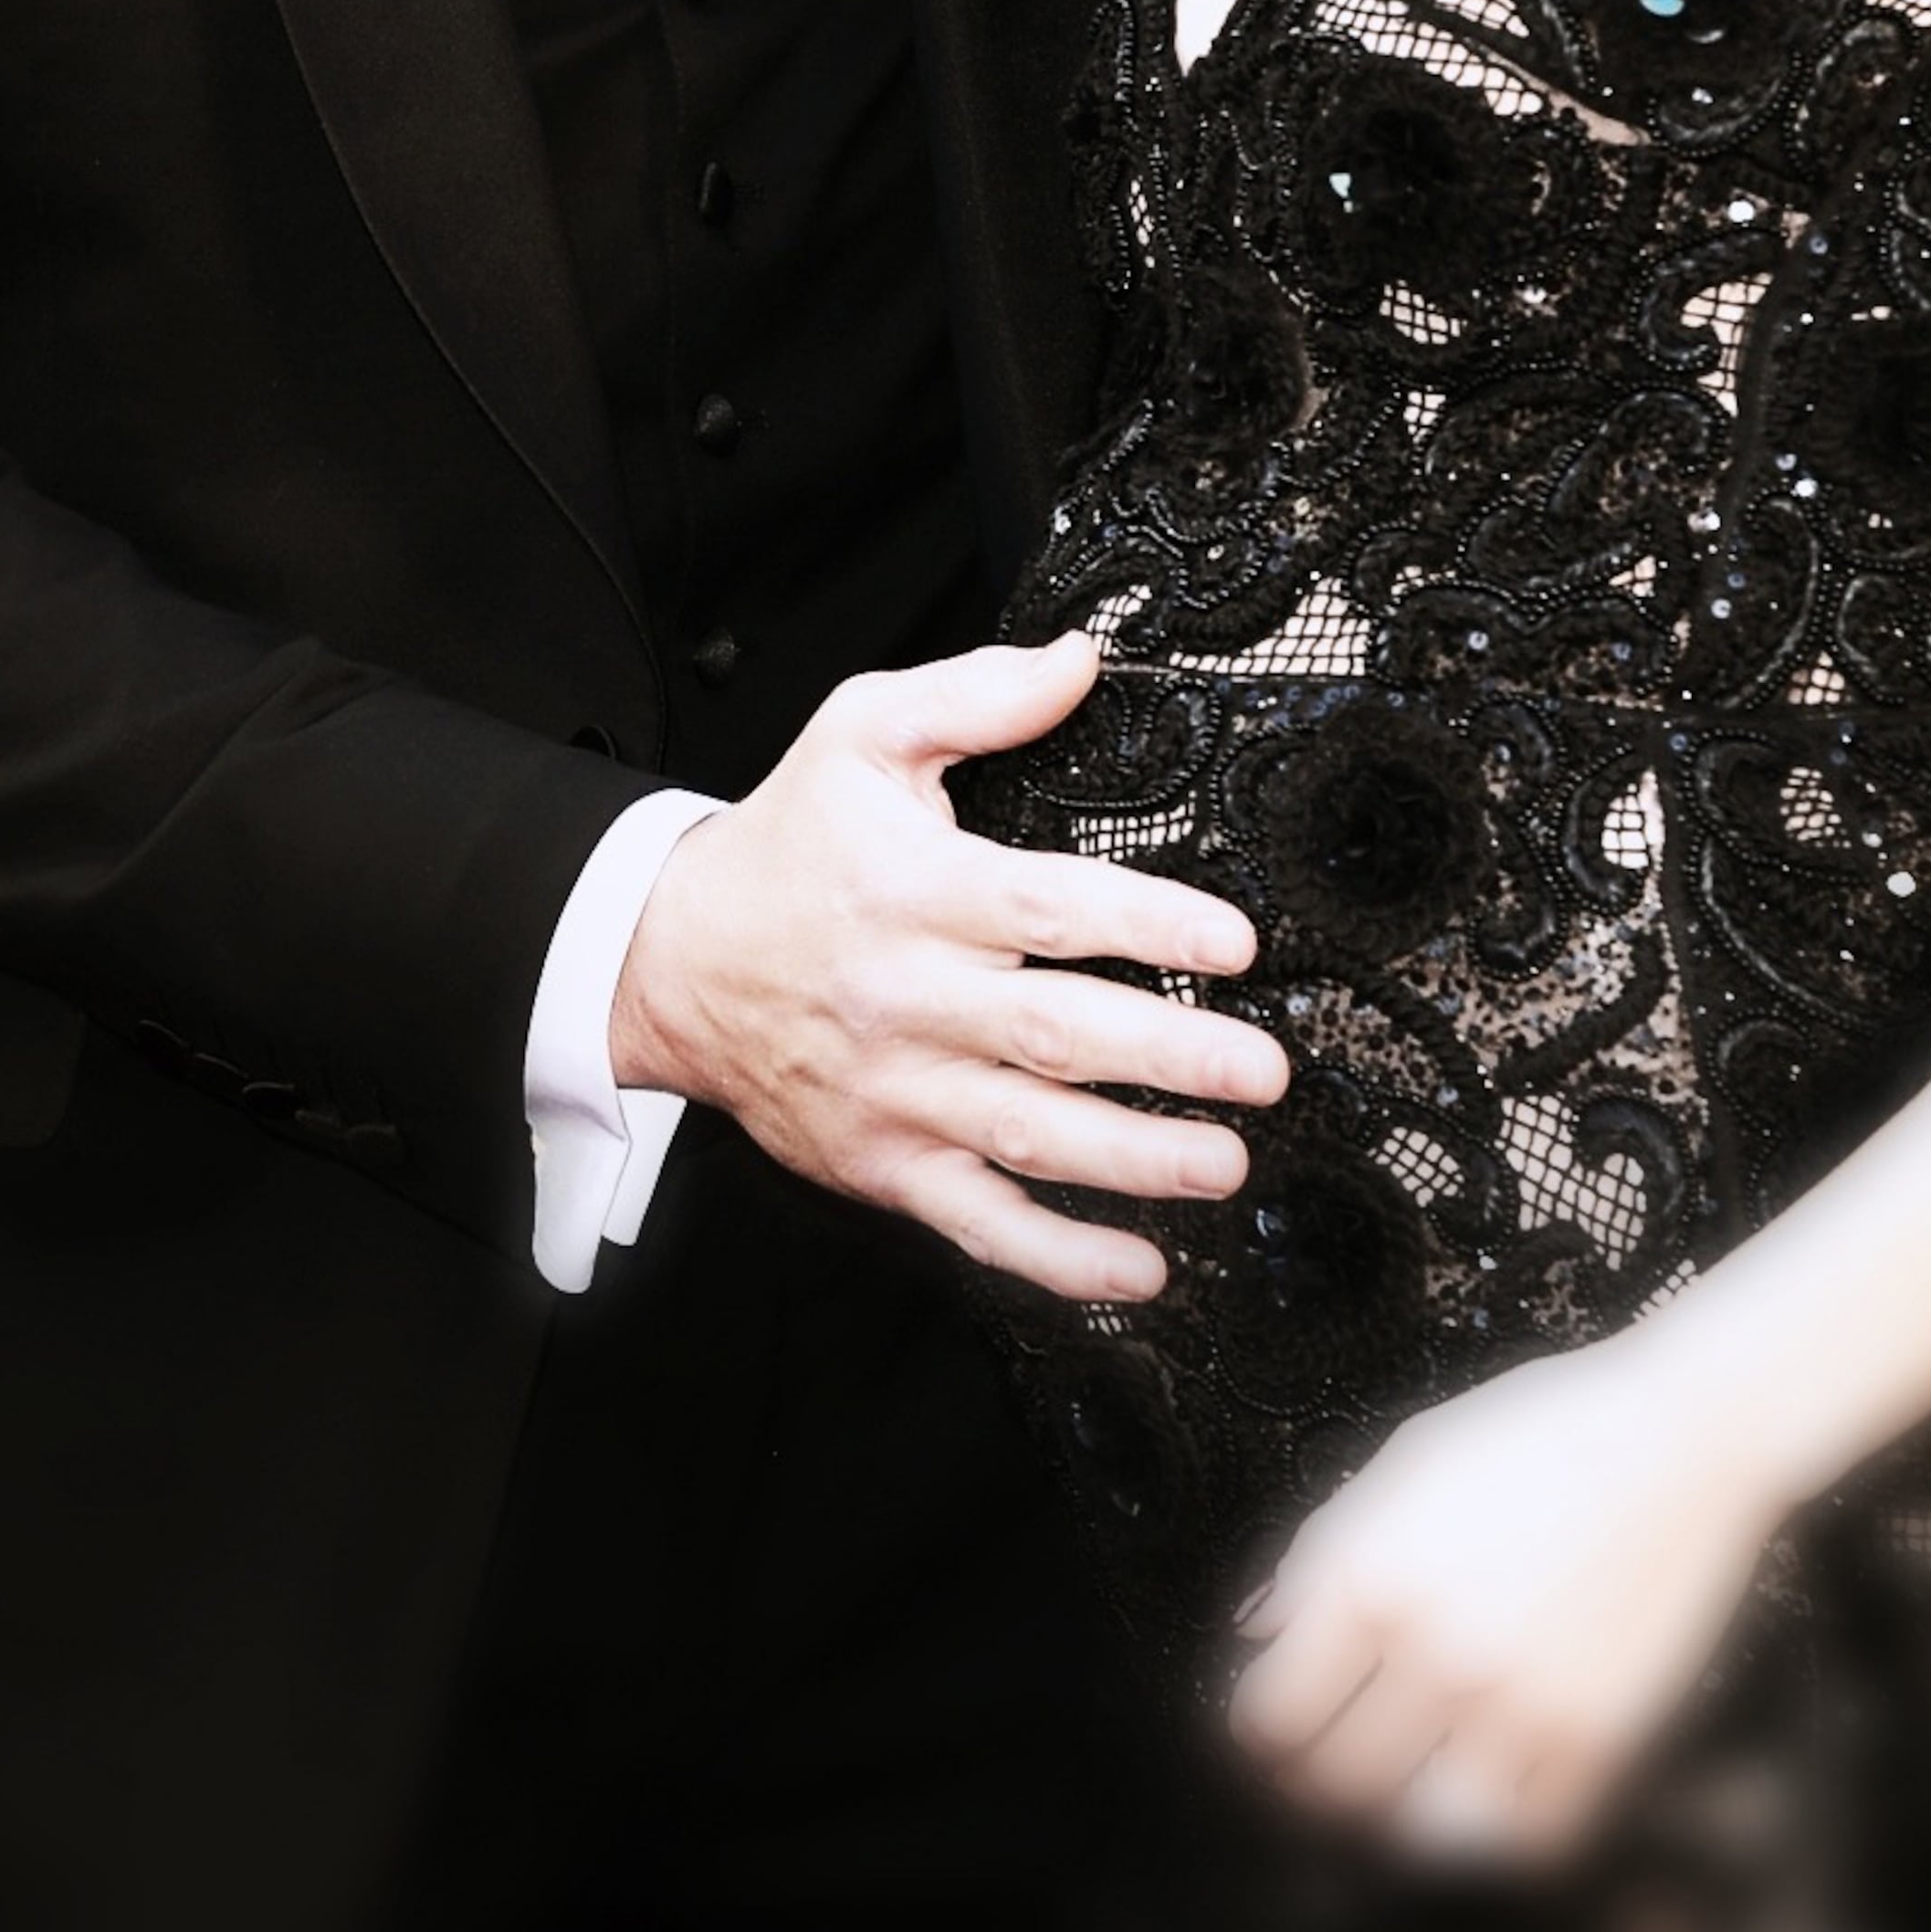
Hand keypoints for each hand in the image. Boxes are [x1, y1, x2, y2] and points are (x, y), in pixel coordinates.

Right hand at [607, 629, 1288, 1301]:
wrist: (670, 960)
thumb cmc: (784, 849)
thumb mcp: (862, 735)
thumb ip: (977, 695)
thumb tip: (1079, 665)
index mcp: (918, 892)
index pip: (1050, 909)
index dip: (1148, 926)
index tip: (1231, 942)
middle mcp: (911, 998)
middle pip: (1057, 1033)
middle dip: (1171, 1058)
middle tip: (1259, 1070)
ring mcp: (899, 1092)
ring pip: (1032, 1135)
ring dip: (1137, 1160)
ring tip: (1224, 1163)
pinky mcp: (885, 1162)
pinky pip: (979, 1222)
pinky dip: (1059, 1256)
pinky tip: (1135, 1267)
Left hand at [1226, 1328, 1780, 1867]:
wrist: (1680, 1439)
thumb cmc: (1537, 1434)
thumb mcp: (1405, 1463)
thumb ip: (1321, 1551)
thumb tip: (1257, 1631)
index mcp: (1373, 1578)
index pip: (1273, 1718)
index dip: (1256, 1742)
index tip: (1266, 1741)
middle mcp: (1437, 1653)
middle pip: (1337, 1784)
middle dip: (1313, 1789)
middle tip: (1319, 1778)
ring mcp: (1520, 1705)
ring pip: (1422, 1831)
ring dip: (1399, 1822)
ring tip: (1397, 1794)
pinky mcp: (1597, 1739)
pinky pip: (1524, 1838)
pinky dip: (1493, 1837)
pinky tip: (1481, 1798)